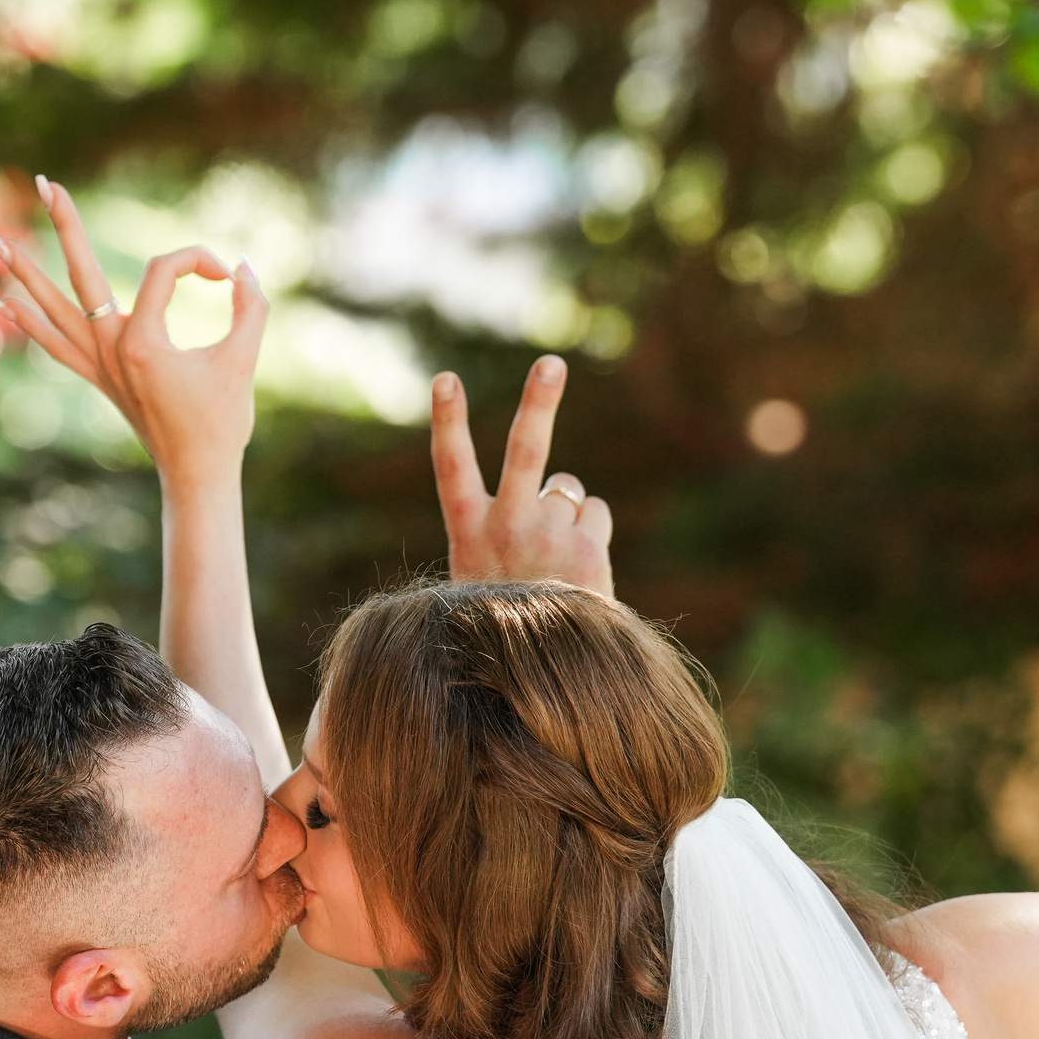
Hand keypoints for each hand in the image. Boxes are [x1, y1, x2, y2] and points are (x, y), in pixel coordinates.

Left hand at [0, 178, 266, 487]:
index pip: (164, 272)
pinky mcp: (99, 379)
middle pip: (81, 273)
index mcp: (145, 342)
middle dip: (65, 224)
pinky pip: (54, 345)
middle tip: (45, 183)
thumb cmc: (222, 422)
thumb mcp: (244, 360)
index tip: (225, 276)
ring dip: (24, 273)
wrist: (197, 475)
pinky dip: (29, 323)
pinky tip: (4, 303)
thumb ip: (251, 307)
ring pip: (53, 310)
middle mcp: (112, 350)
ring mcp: (99, 366)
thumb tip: (242, 267)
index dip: (197, 261)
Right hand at [433, 357, 612, 597]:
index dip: (448, 421)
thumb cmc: (505, 616)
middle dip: (538, 402)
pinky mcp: (587, 549)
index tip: (445, 378)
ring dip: (567, 513)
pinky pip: (594, 512)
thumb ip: (510, 525)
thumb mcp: (484, 574)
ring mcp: (549, 537)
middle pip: (526, 451)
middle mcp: (506, 527)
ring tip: (554, 559)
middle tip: (551, 364)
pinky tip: (577, 568)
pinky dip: (590, 532)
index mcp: (468, 532)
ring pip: (568, 490)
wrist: (539, 673)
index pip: (452, 468)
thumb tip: (566, 485)